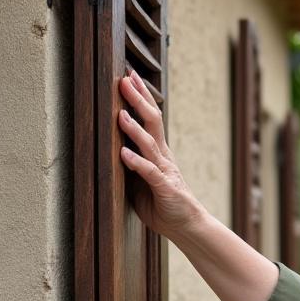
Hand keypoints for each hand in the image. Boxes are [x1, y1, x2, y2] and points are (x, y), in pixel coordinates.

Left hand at [117, 69, 205, 238]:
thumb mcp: (141, 179)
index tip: (129, 75)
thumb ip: (131, 162)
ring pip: (149, 145)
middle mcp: (163, 156)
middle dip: (138, 100)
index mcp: (158, 152)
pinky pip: (149, 173)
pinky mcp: (164, 189)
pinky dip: (136, 163)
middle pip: (152, 121)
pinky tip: (123, 154)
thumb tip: (112, 146)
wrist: (187, 225)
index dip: (140, 96)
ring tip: (120, 114)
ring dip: (134, 129)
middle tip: (125, 79)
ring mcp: (165, 171)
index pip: (149, 117)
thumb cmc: (163, 202)